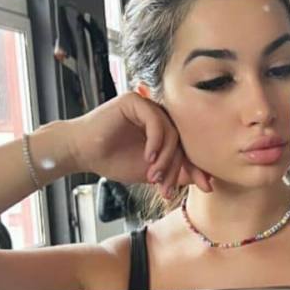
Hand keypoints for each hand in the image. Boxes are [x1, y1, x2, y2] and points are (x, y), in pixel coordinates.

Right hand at [67, 91, 211, 196]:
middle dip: (178, 168)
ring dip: (166, 158)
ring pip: (172, 133)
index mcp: (164, 130)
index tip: (207, 186)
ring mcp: (147, 106)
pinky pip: (156, 121)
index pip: (188, 147)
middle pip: (183, 141)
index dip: (198, 167)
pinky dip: (156, 142)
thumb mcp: (152, 172)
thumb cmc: (113, 161)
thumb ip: (176, 172)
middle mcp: (159, 116)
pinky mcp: (135, 101)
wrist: (82, 154)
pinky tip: (148, 158)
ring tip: (154, 176)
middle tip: (167, 188)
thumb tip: (206, 180)